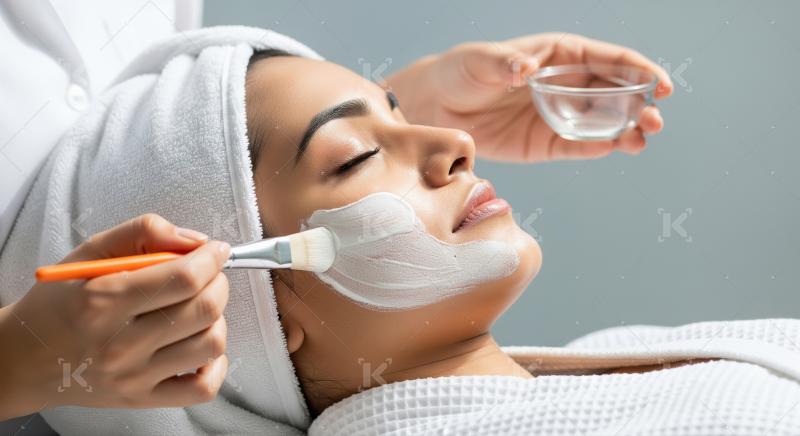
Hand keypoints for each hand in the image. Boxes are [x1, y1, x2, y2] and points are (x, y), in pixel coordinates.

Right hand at [0, 214, 230, 418]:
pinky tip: (199, 344)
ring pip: (211, 344)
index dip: (212, 259)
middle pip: (204, 309)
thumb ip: (145, 232)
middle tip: (208, 275)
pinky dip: (215, 363)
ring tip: (196, 308)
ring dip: (217, 318)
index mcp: (104, 300)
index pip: (184, 278)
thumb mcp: (91, 252)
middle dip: (218, 282)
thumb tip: (198, 242)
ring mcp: (134, 376)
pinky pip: (203, 388)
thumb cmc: (61, 301)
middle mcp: (120, 343)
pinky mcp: (142, 399)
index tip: (216, 250)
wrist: (25, 359)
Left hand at [387, 33, 672, 161]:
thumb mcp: (481, 60)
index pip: (609, 59)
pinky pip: (578, 146)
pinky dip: (598, 148)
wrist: (436, 107)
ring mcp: (559, 114)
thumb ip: (505, 63)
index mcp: (560, 54)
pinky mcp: (546, 142)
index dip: (639, 69)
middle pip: (615, 92)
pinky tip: (616, 149)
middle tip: (655, 120)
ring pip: (604, 122)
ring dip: (628, 130)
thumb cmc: (460, 72)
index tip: (661, 85)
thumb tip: (525, 69)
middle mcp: (567, 84)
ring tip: (641, 139)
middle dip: (641, 104)